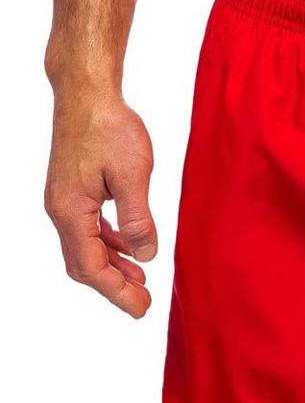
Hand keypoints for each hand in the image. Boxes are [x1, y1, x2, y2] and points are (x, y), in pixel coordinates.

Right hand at [44, 91, 156, 316]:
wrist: (87, 94)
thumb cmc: (110, 128)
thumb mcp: (133, 175)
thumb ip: (138, 218)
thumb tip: (145, 255)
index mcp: (71, 212)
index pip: (92, 267)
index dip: (117, 292)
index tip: (142, 308)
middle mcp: (61, 211)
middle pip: (84, 263)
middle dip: (113, 286)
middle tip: (143, 301)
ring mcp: (64, 200)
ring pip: (86, 246)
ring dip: (112, 265)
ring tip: (141, 278)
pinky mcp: (73, 189)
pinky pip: (89, 227)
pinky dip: (109, 242)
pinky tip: (128, 245)